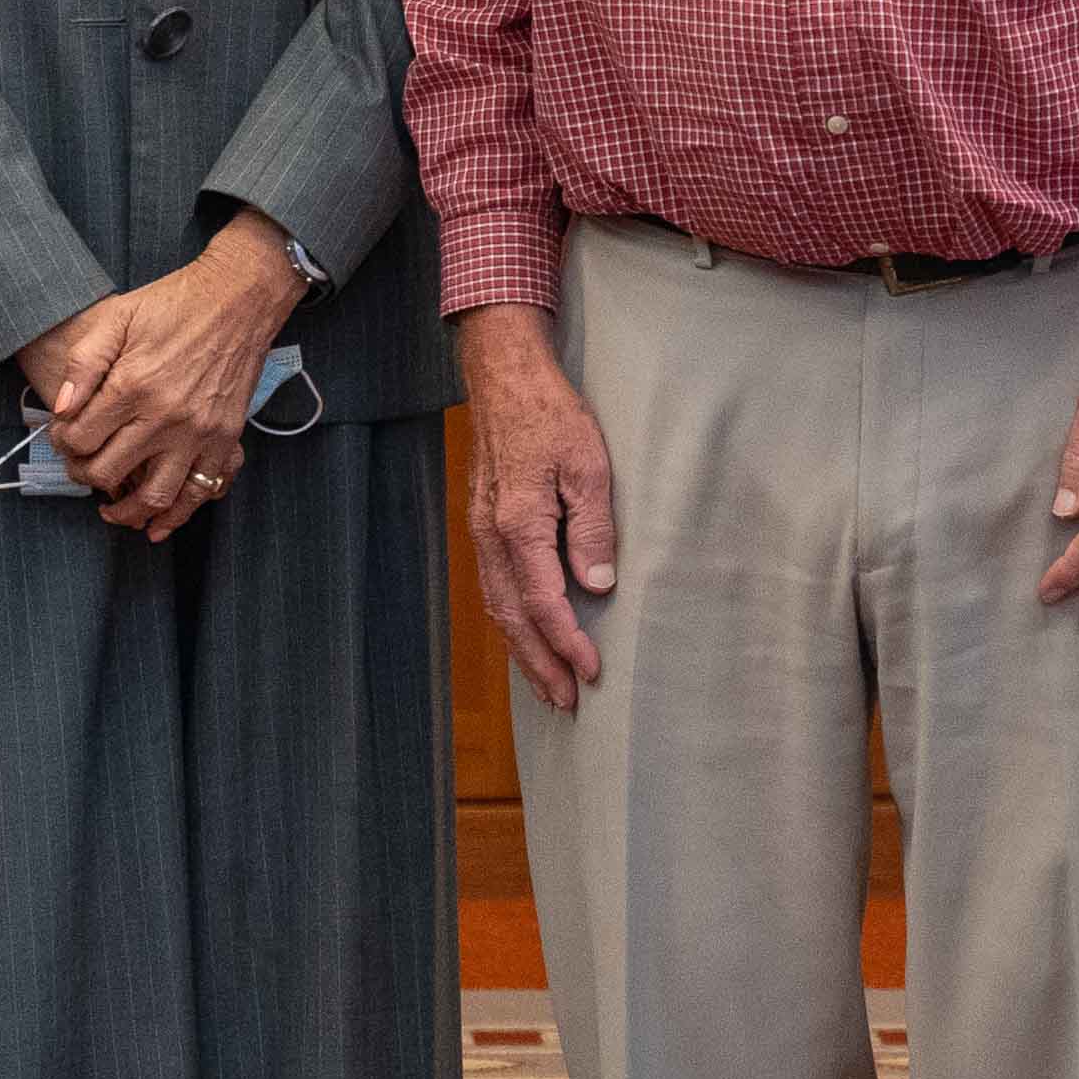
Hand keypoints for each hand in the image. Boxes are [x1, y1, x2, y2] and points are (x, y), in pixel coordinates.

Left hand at [40, 211, 302, 537]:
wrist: (238, 298)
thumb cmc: (173, 303)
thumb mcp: (117, 318)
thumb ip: (83, 364)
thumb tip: (60, 409)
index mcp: (133, 385)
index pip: (80, 438)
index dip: (62, 441)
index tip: (64, 433)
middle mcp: (165, 416)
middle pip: (107, 472)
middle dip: (82, 474)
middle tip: (78, 465)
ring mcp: (198, 432)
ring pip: (154, 496)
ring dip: (125, 512)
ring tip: (108, 509)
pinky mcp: (225, 439)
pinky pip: (200, 492)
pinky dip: (176, 516)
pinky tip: (155, 526)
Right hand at [456, 301, 616, 709]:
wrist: (503, 375)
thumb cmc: (550, 413)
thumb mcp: (588, 463)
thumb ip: (592, 527)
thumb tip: (597, 585)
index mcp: (518, 524)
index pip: (543, 602)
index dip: (567, 642)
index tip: (591, 671)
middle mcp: (491, 536)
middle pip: (512, 617)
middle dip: (539, 664)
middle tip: (566, 702)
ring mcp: (481, 531)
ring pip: (497, 607)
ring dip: (522, 650)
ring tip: (546, 686)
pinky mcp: (483, 524)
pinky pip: (494, 587)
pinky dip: (510, 622)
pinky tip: (524, 636)